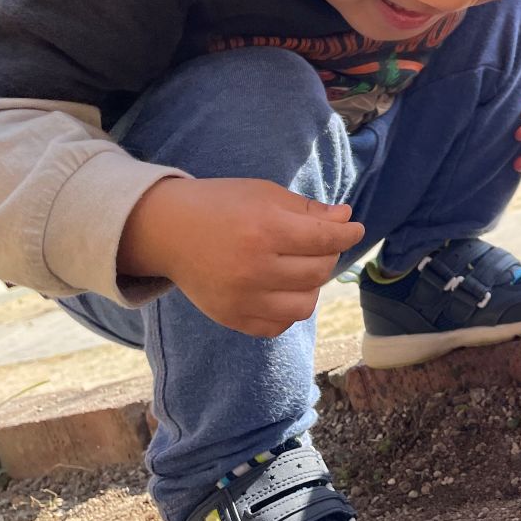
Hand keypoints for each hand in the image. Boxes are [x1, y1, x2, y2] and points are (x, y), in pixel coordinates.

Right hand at [118, 177, 364, 335]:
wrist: (166, 231)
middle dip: (328, 255)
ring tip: (300, 270)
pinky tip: (281, 290)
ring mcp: (241, 298)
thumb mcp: (264, 194)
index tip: (354, 229)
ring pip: (304, 306)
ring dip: (311, 287)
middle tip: (319, 243)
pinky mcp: (230, 318)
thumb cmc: (220, 205)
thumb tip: (346, 220)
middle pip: (318, 272)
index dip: (347, 234)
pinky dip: (288, 310)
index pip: (325, 239)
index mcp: (264, 229)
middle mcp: (253, 268)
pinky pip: (277, 326)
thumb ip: (307, 210)